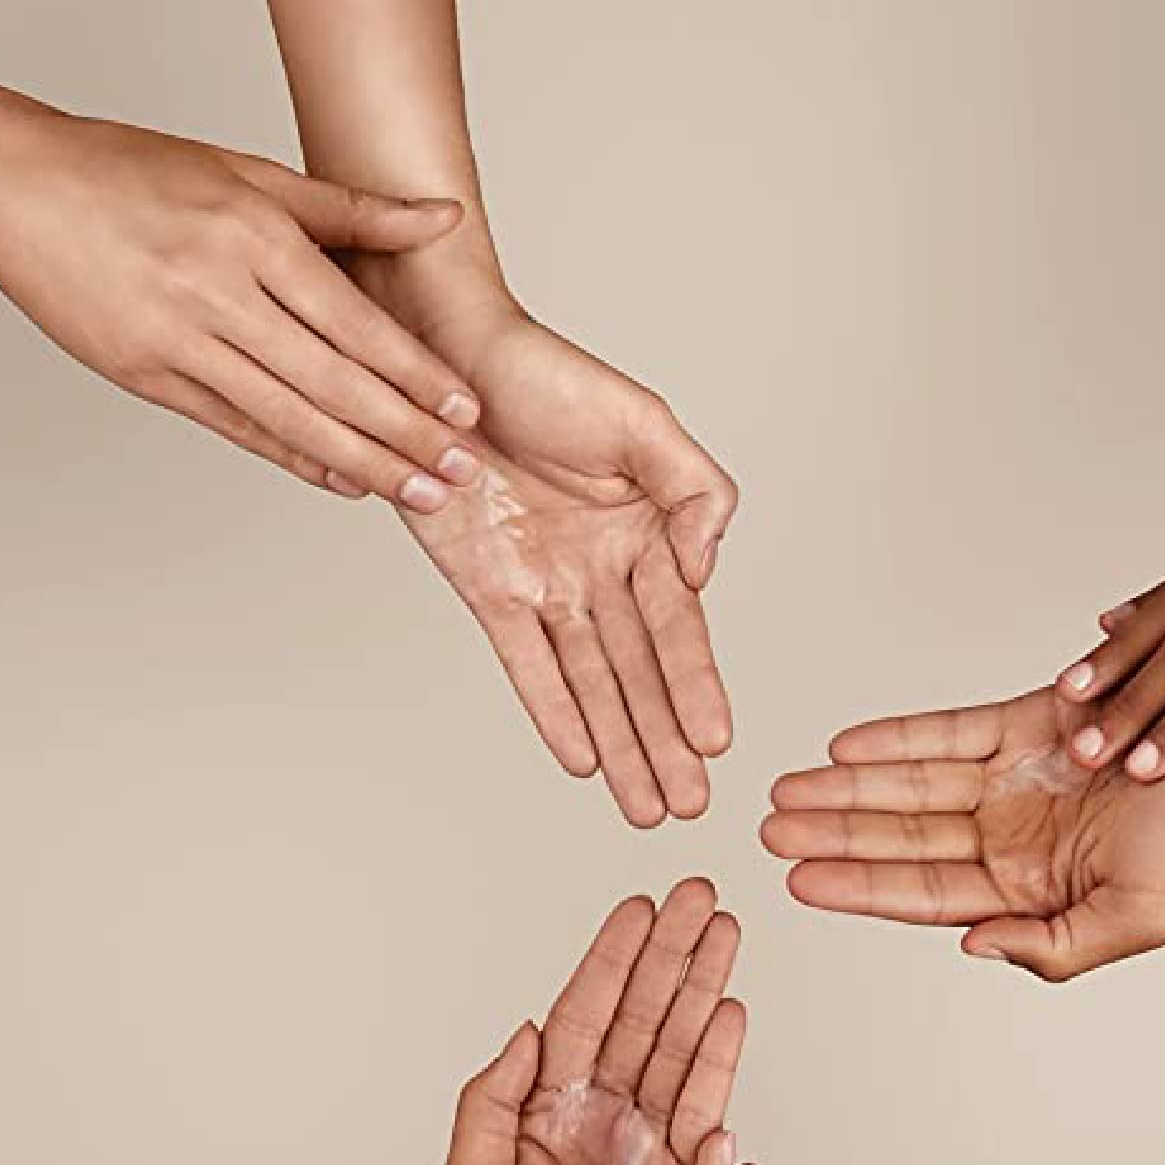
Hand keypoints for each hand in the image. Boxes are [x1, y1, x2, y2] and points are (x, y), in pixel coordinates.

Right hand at [0, 106, 484, 505]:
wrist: (11, 185)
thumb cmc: (132, 172)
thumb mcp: (248, 172)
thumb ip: (352, 210)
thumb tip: (443, 219)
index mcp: (252, 237)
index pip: (356, 323)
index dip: (417, 374)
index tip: (467, 412)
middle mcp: (220, 293)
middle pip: (333, 381)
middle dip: (406, 434)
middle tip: (464, 472)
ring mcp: (182, 342)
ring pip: (291, 416)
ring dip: (365, 462)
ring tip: (421, 492)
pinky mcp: (150, 377)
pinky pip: (239, 427)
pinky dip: (296, 458)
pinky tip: (345, 483)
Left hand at [355, 256, 737, 825]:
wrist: (447, 359)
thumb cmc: (548, 376)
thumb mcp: (644, 422)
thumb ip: (696, 491)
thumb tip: (704, 568)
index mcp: (650, 533)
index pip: (680, 626)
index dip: (697, 686)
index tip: (717, 742)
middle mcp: (603, 570)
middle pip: (640, 672)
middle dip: (664, 741)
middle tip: (688, 804)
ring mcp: (548, 585)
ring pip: (591, 681)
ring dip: (620, 745)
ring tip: (646, 806)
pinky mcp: (492, 592)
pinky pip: (526, 664)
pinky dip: (553, 712)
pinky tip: (580, 761)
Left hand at [434, 879, 757, 1164]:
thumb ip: (487, 1106)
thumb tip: (526, 1034)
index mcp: (541, 1112)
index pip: (583, 1015)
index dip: (612, 960)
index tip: (640, 907)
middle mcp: (596, 1119)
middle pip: (641, 1016)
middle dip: (671, 954)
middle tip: (701, 896)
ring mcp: (642, 1148)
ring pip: (678, 1048)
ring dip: (702, 989)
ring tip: (725, 934)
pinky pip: (704, 1108)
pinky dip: (721, 1059)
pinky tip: (732, 1013)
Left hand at [763, 685, 1164, 979]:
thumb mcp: (1133, 920)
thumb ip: (1052, 944)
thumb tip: (972, 946)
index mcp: (1028, 888)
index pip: (923, 891)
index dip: (857, 885)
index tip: (797, 881)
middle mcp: (1010, 833)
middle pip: (901, 837)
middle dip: (832, 834)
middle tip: (764, 832)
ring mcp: (1014, 777)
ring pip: (911, 785)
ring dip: (847, 789)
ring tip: (785, 792)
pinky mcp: (1028, 721)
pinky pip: (949, 731)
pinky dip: (897, 737)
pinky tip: (844, 747)